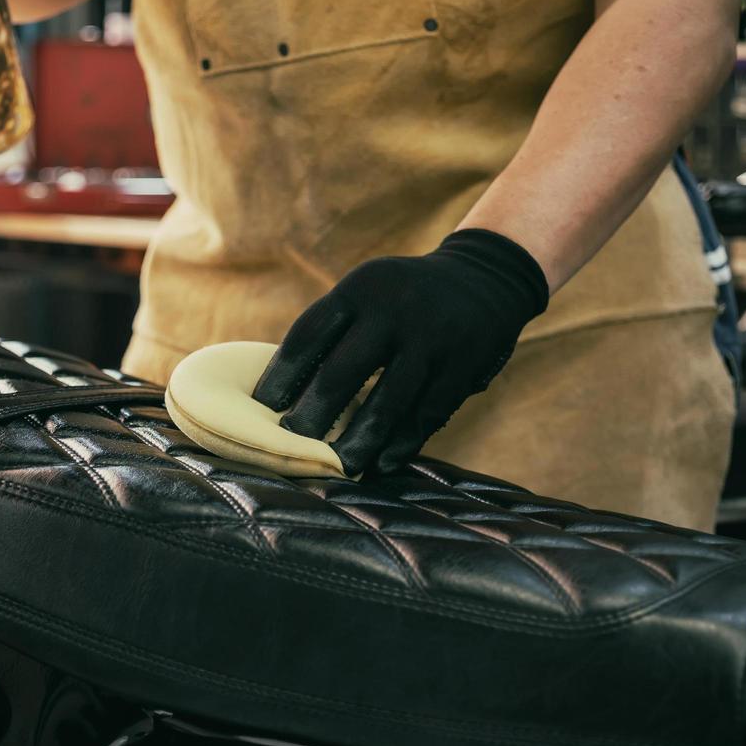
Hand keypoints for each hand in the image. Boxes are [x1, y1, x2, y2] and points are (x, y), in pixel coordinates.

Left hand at [252, 230, 548, 476]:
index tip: (261, 413)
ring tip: (338, 468)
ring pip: (387, 403)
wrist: (484, 277)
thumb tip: (279, 392)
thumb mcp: (368, 291)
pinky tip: (383, 463)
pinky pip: (427, 414)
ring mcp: (432, 338)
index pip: (308, 337)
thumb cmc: (404, 296)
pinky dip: (403, 443)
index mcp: (359, 289)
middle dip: (312, 417)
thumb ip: (333, 331)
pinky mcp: (463, 365)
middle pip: (342, 374)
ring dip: (359, 442)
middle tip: (291, 448)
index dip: (281, 378)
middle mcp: (394, 310)